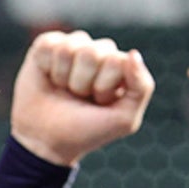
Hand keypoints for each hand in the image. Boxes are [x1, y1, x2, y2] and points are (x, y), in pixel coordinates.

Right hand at [10, 31, 154, 166]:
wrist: (47, 141)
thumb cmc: (87, 130)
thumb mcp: (124, 119)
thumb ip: (141, 87)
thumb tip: (134, 54)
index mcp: (120, 66)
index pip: (116, 60)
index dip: (103, 86)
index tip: (98, 103)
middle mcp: (98, 52)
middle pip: (91, 53)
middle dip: (82, 83)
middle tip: (79, 98)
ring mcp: (73, 47)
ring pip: (68, 49)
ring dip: (63, 78)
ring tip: (64, 90)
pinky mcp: (47, 47)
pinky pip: (49, 46)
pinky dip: (46, 68)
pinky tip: (50, 78)